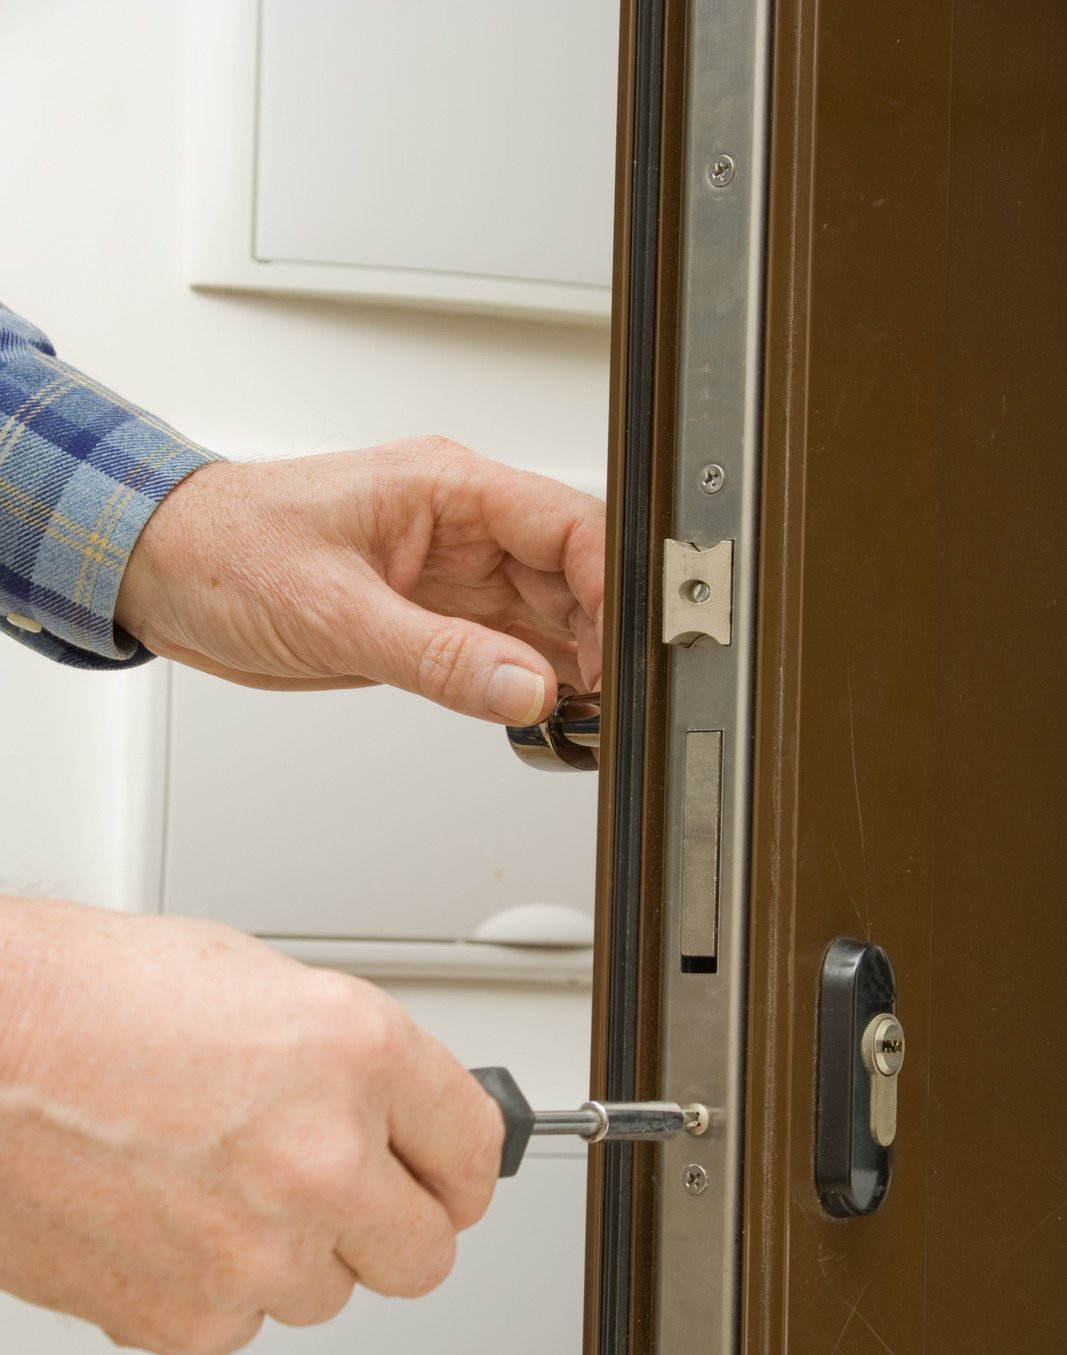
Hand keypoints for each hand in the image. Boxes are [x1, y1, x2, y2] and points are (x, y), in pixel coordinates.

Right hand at [0, 898, 501, 1354]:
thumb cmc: (90, 999)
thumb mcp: (260, 984)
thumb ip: (350, 1065)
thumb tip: (396, 1117)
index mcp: (357, 1055)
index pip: (475, 1151)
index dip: (457, 1165)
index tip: (446, 1174)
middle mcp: (323, 1159)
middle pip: (427, 1252)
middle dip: (395, 1225)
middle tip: (352, 1196)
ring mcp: (256, 1251)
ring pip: (327, 1294)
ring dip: (295, 1255)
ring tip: (218, 1183)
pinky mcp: (185, 1319)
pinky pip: (241, 1323)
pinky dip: (215, 1287)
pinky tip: (167, 1216)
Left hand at [116, 438, 604, 724]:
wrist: (163, 572)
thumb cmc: (226, 551)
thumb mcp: (335, 611)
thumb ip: (438, 656)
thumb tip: (525, 687)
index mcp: (446, 489)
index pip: (570, 523)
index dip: (614, 584)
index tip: (626, 646)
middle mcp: (460, 529)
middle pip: (573, 575)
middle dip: (603, 634)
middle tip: (612, 698)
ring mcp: (450, 577)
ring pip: (547, 618)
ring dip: (572, 664)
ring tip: (589, 713)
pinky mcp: (431, 620)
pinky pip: (502, 651)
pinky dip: (528, 684)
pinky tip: (544, 712)